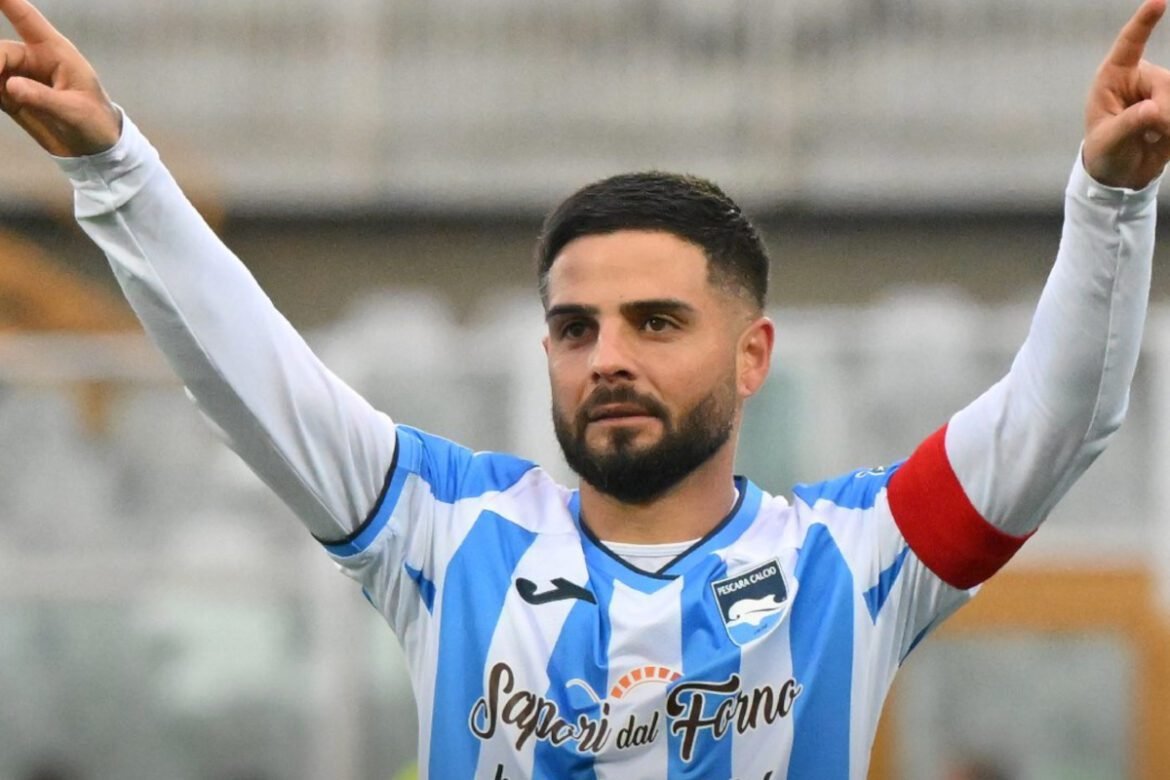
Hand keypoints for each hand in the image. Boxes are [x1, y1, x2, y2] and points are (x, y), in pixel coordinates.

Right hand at [0, 0, 120, 156]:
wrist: (96, 148)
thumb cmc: (95, 122)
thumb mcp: (75, 111)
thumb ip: (44, 98)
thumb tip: (10, 85)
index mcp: (57, 53)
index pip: (27, 20)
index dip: (9, 3)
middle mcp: (34, 61)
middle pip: (2, 51)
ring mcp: (21, 78)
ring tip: (0, 93)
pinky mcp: (12, 98)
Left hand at [1084, 0, 1169, 188]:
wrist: (1121, 174)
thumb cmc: (1105, 153)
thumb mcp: (1108, 142)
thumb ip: (1128, 125)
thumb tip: (1153, 109)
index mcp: (1113, 78)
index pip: (1129, 45)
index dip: (1144, 22)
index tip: (1159, 0)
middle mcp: (1140, 79)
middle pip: (1166, 83)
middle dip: (1164, 111)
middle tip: (1155, 133)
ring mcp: (1161, 92)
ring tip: (1155, 139)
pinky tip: (1163, 141)